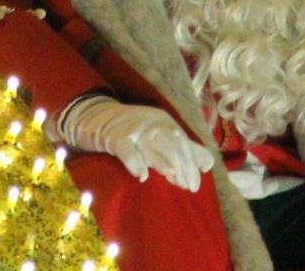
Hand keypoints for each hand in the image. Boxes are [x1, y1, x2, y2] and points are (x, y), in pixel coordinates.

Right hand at [58, 96, 214, 191]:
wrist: (95, 118)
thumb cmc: (132, 131)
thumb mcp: (160, 136)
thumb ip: (184, 148)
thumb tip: (208, 165)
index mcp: (164, 121)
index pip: (184, 142)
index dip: (192, 163)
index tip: (195, 184)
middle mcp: (151, 122)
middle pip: (173, 144)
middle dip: (184, 167)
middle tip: (187, 187)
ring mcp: (132, 128)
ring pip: (153, 147)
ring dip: (166, 165)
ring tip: (175, 179)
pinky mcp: (114, 136)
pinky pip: (127, 149)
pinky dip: (136, 162)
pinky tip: (143, 176)